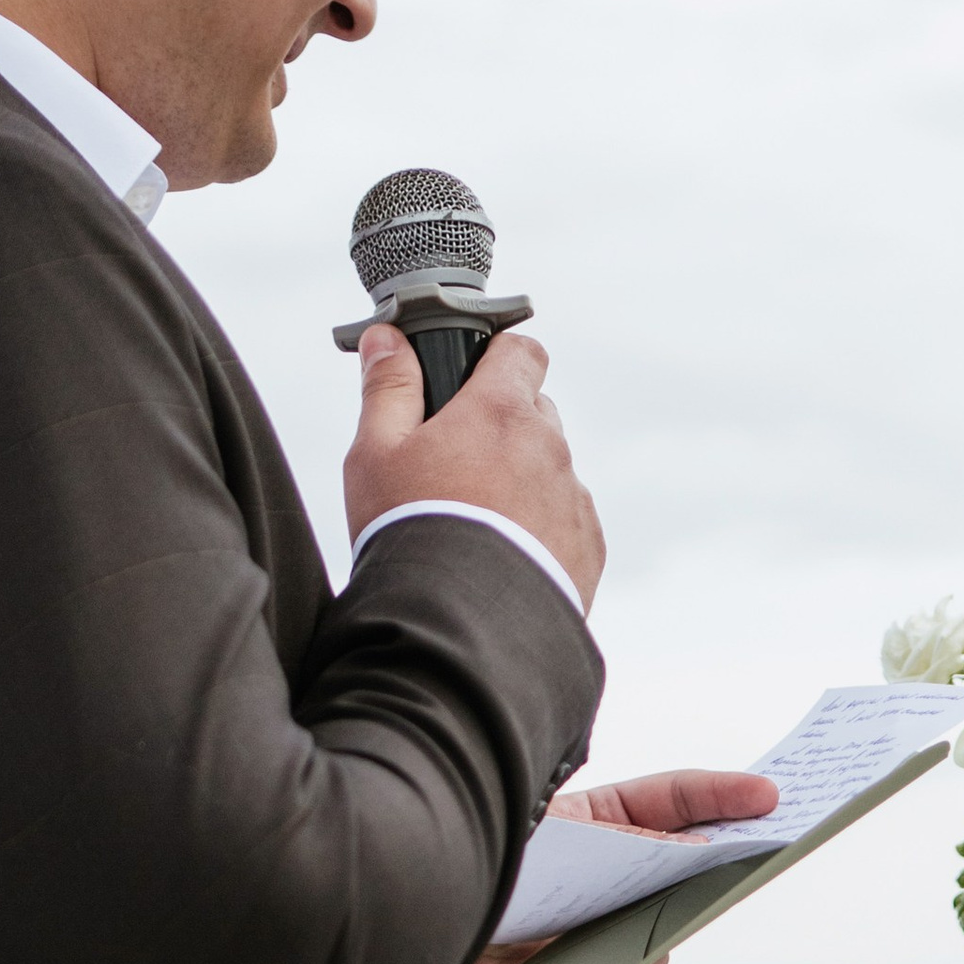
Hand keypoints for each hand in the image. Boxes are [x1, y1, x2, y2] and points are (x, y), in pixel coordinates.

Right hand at [344, 327, 605, 607]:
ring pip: (551, 470)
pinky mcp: (588, 548)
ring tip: (475, 526)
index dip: (497, 356)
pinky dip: (541, 530)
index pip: (521, 350)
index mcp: (500, 411)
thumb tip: (386, 337)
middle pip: (534, 412)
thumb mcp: (375, 453)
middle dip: (501, 426)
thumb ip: (386, 387)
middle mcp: (549, 447)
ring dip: (522, 482)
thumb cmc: (409, 531)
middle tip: (455, 465)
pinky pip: (567, 521)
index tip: (473, 376)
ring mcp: (573, 498)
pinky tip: (502, 558)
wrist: (457, 626)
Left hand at [473, 767, 780, 963]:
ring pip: (659, 921)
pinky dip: (635, 963)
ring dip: (687, 908)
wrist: (403, 927)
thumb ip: (618, 840)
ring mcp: (593, 930)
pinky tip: (649, 945)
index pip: (669, 801)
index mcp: (594, 822)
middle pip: (675, 864)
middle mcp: (601, 878)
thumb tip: (686, 853)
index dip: (721, 796)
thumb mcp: (546, 832)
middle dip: (723, 854)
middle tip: (775, 843)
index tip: (769, 794)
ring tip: (720, 890)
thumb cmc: (468, 855)